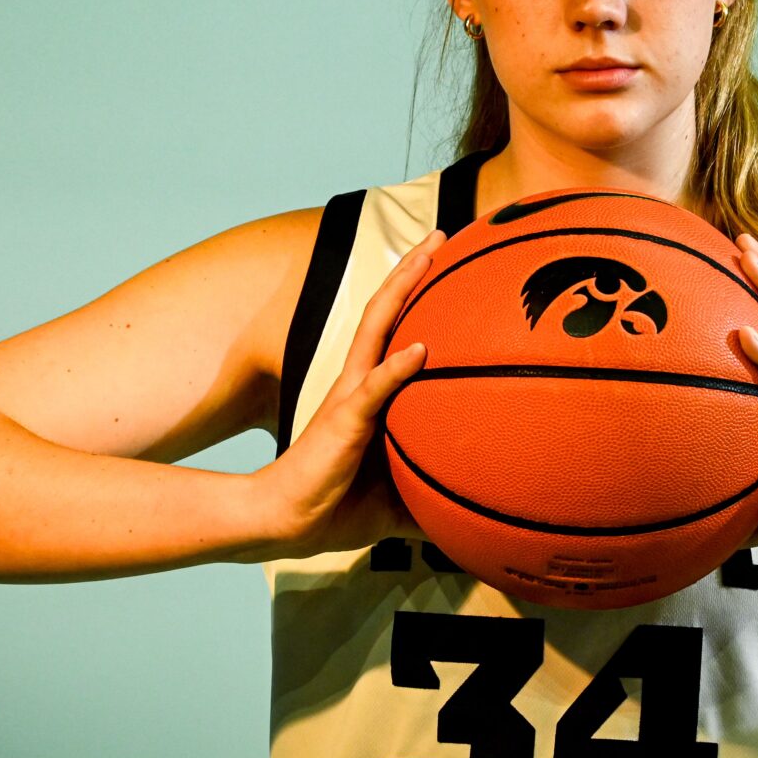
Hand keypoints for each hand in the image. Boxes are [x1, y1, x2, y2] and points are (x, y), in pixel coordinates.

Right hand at [257, 229, 443, 558]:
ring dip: (402, 290)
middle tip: (442, 235)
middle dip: (412, 270)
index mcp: (368, 393)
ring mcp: (350, 397)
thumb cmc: (336, 506)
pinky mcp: (344, 421)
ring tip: (429, 256)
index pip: (394, 331)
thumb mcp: (396, 498)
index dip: (416, 295)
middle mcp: (357, 382)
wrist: (287, 522)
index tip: (447, 265)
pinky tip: (420, 349)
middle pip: (385, 312)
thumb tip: (470, 513)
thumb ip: (429, 493)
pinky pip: (374, 390)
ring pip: (376, 330)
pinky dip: (396, 368)